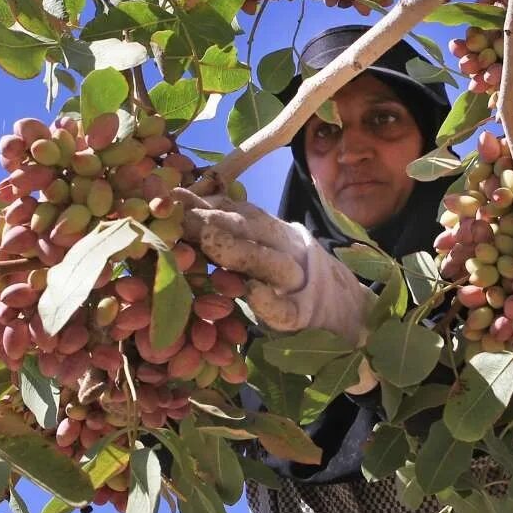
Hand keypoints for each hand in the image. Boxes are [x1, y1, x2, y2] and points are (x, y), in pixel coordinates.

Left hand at [169, 189, 377, 346]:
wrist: (340, 310)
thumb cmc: (280, 273)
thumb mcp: (257, 243)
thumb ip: (223, 223)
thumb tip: (174, 195)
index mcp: (270, 230)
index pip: (235, 210)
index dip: (205, 202)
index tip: (172, 195)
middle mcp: (283, 248)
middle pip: (249, 230)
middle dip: (215, 220)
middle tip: (179, 216)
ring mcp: (294, 282)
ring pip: (268, 262)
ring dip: (238, 250)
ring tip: (209, 240)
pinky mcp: (300, 316)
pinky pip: (285, 308)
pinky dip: (270, 301)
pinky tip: (253, 293)